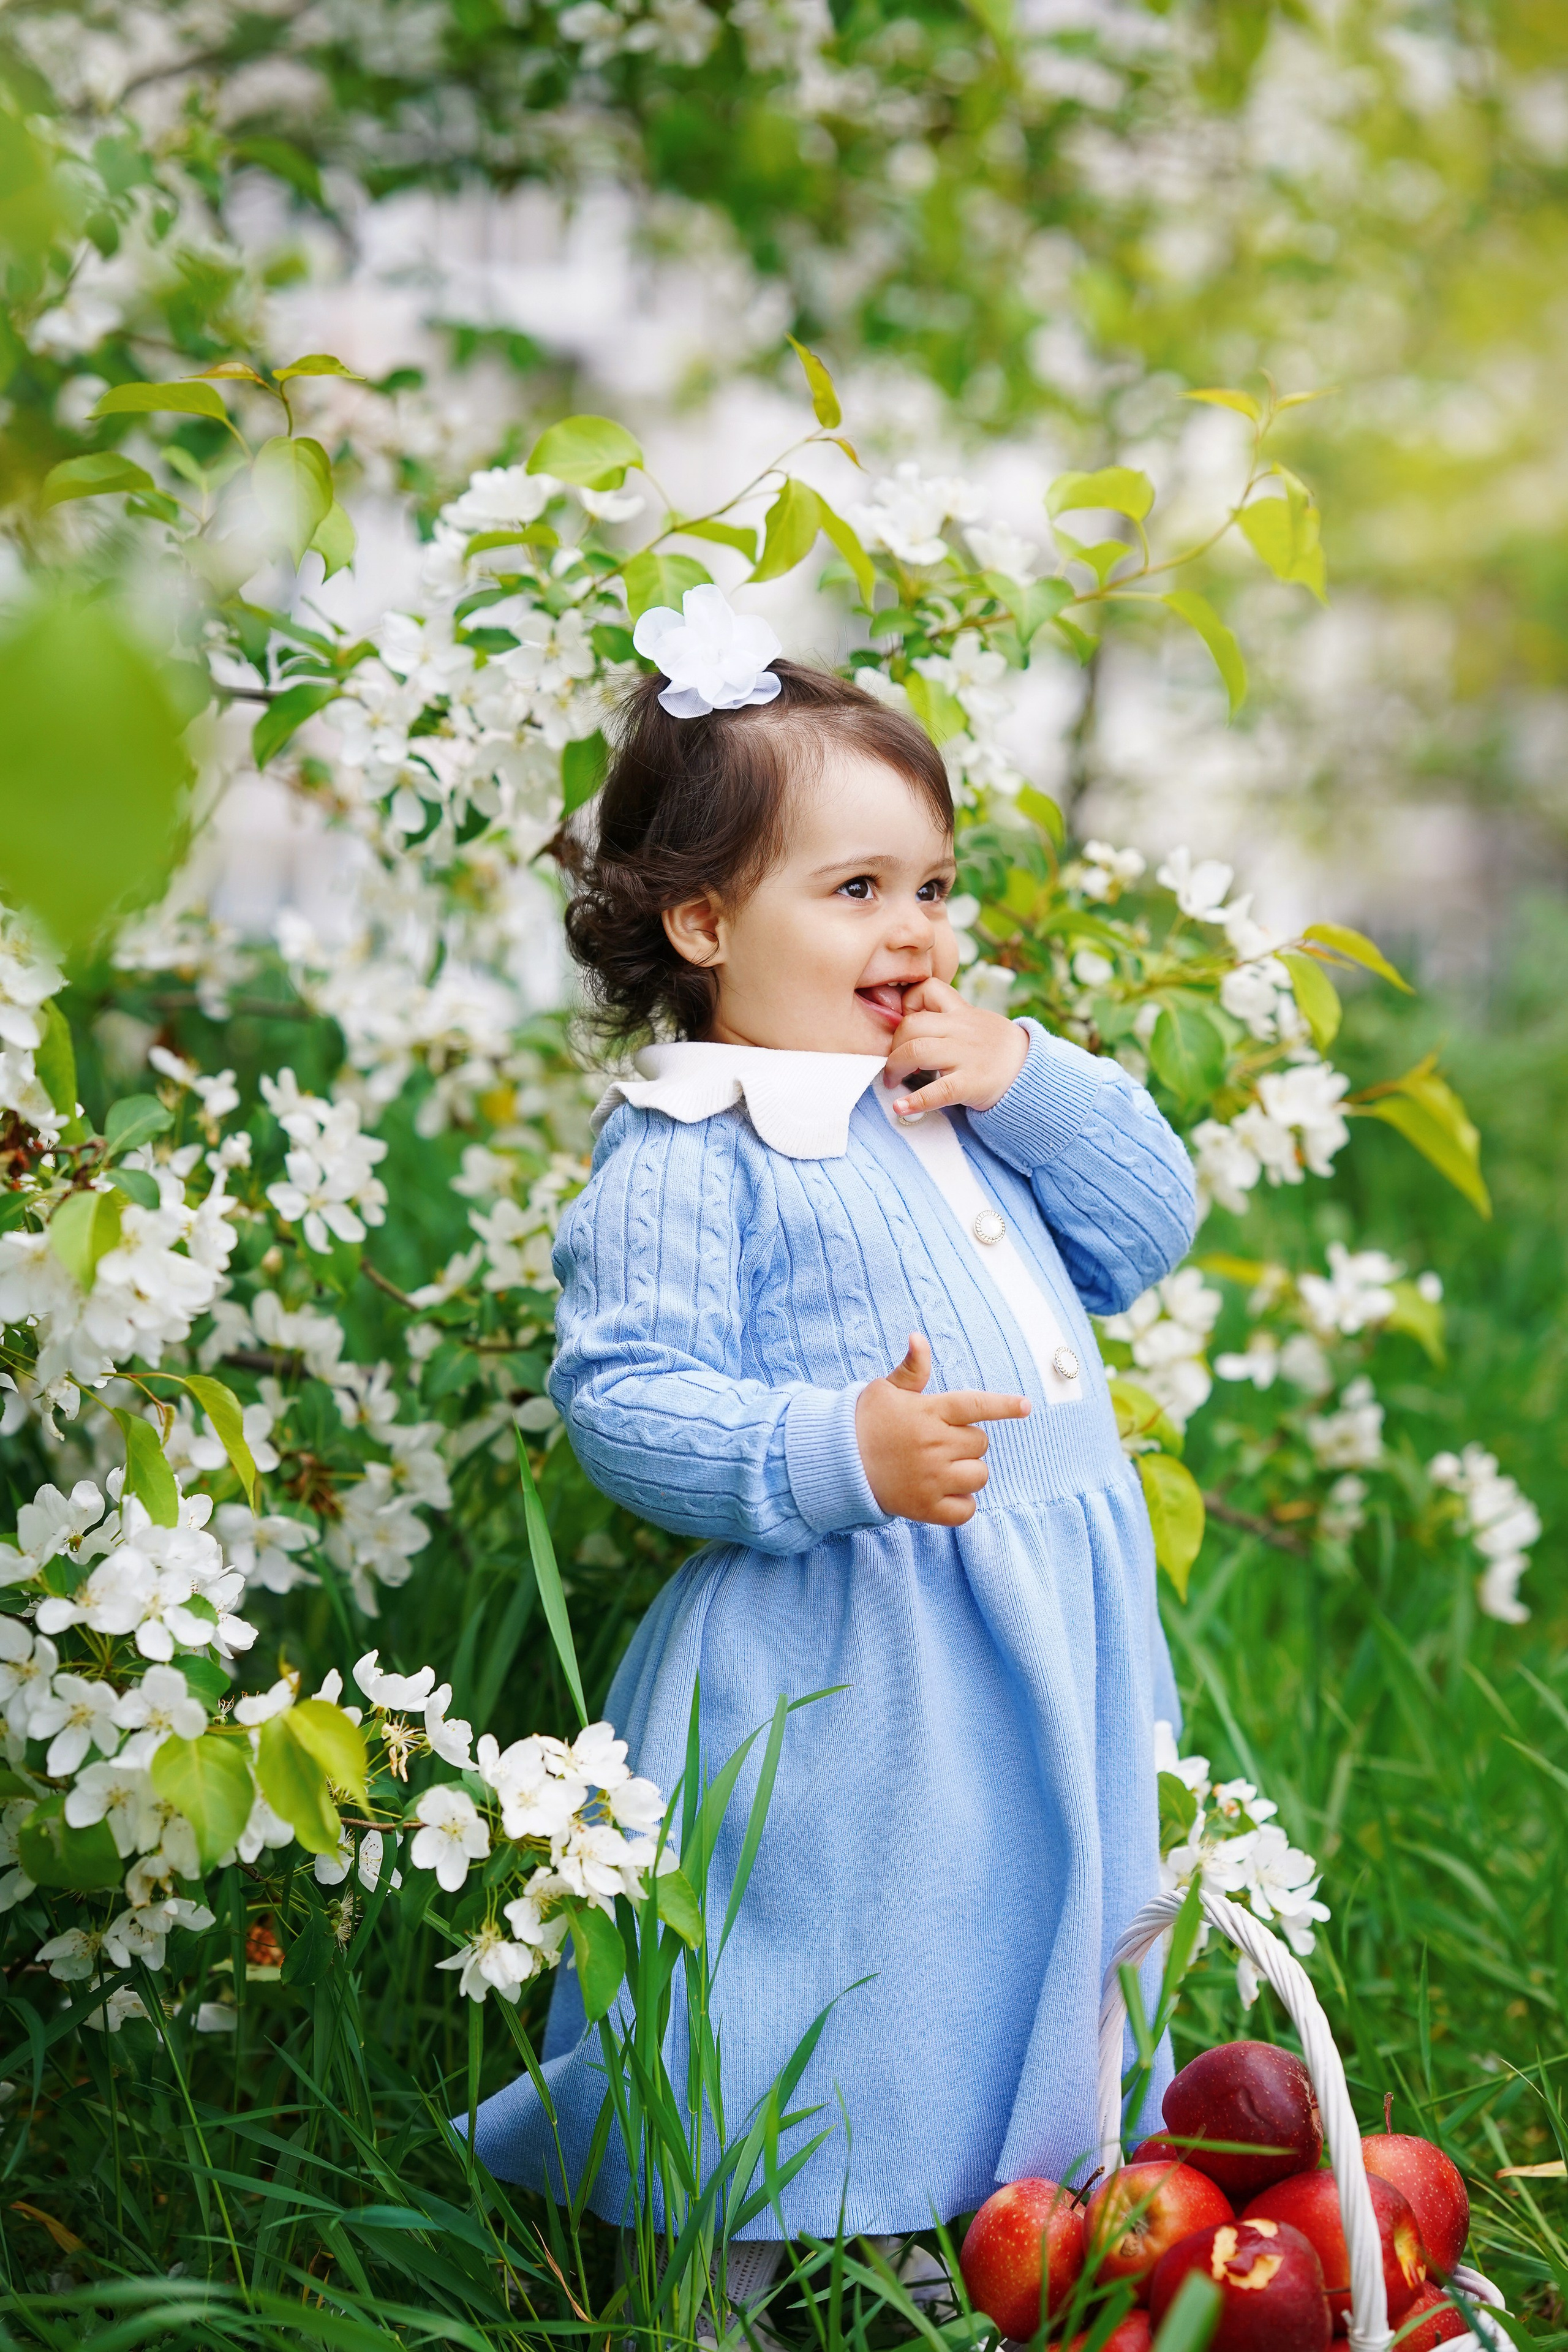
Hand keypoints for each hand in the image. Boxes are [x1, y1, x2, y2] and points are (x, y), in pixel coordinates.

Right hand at [854, 1334, 1029, 1524]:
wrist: (836, 1463)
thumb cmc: (865, 1422)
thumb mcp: (885, 1390)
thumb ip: (911, 1369)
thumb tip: (918, 1337)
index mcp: (928, 1412)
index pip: (975, 1405)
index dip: (1003, 1406)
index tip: (1026, 1406)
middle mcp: (934, 1444)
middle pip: (980, 1444)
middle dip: (966, 1443)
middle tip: (938, 1442)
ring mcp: (931, 1478)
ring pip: (979, 1475)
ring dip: (967, 1472)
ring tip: (941, 1468)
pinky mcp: (926, 1508)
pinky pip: (966, 1509)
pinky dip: (961, 1503)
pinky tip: (943, 1493)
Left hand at [882, 976, 1027, 1114]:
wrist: (1034, 1074)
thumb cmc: (999, 1051)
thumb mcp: (977, 1023)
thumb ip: (949, 1020)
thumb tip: (910, 1025)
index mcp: (962, 1013)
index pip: (928, 989)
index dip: (908, 1003)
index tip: (903, 1023)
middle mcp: (962, 1030)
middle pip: (911, 1025)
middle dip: (893, 1045)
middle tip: (893, 1062)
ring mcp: (966, 1056)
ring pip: (917, 1051)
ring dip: (895, 1067)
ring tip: (892, 1081)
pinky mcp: (971, 1084)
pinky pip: (937, 1091)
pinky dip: (914, 1101)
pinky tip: (900, 1107)